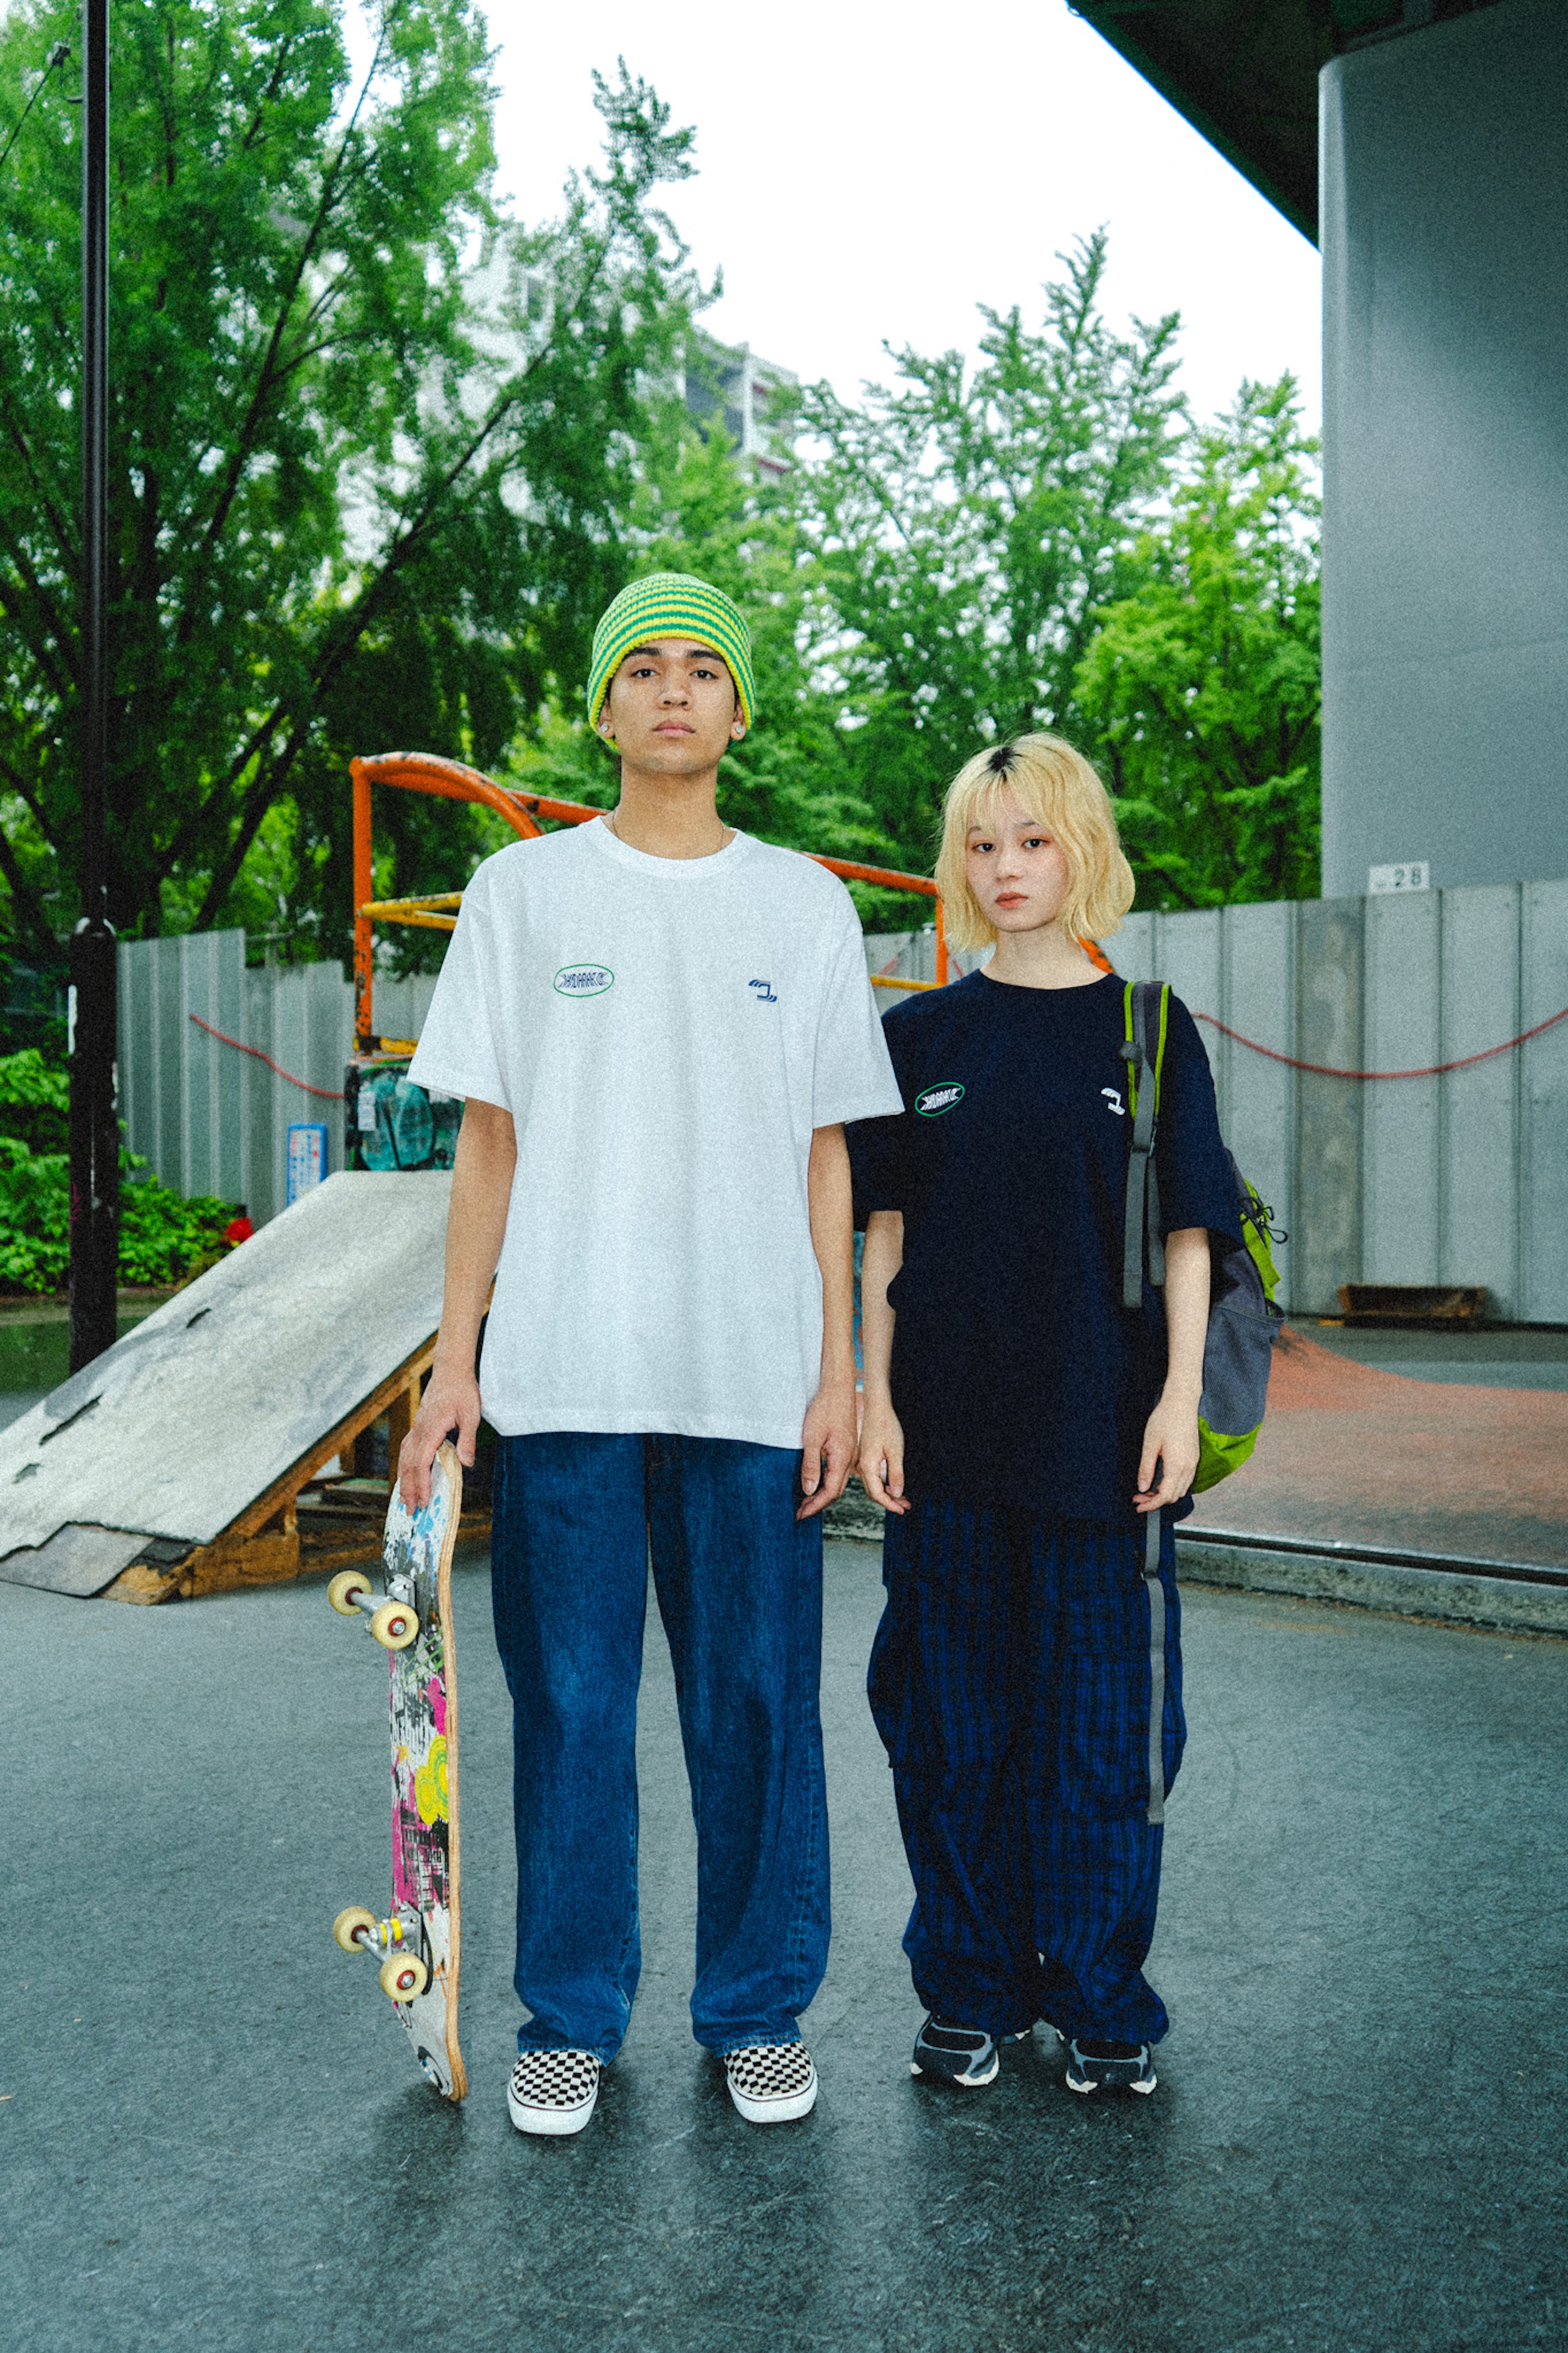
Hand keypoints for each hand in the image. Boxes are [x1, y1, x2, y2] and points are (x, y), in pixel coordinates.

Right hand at [398, 1362, 481, 1511]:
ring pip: (404, 1459)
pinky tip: (406, 1476)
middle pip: (408, 1465)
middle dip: (409, 1490)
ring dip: (404, 1481)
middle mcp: (418, 1430)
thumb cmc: (462, 1391)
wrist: (450, 1370)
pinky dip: (404, 1467)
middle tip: (410, 1511)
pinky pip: (406, 1451)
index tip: (425, 1502)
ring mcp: (416, 1428)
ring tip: (404, 1500)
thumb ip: (467, 1439)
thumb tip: (467, 1463)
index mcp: (431, 1429)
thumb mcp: (471, 1414)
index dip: (422, 1484)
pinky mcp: (418, 1426)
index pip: (422, 1463)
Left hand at [797, 1373, 857, 1519]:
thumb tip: (808, 1490)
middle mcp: (849, 1459)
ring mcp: (849, 1454)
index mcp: (842, 1459)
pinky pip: (837, 1472)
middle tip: (800, 1512)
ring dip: (822, 1494)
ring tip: (805, 1502)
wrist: (838, 1388)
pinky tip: (815, 1482)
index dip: (815, 1506)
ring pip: (838, 1482)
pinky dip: (826, 1482)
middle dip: (818, 1504)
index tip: (801, 1515)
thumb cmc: (824, 1410)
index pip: (830, 1492)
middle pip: (836, 1491)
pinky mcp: (846, 1448)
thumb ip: (810, 1465)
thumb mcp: (812, 1438)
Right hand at [857, 1398, 908, 1514]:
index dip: (890, 1504)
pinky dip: (884, 1484)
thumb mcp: (895, 1450)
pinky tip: (894, 1485)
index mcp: (867, 1466)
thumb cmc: (886, 1425)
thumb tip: (897, 1493)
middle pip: (874, 1492)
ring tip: (903, 1499)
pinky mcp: (866, 1457)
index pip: (877, 1494)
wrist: (876, 1407)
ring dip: (888, 1494)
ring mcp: (862, 1462)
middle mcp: (862, 1466)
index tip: (902, 1510)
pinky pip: (873, 1476)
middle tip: (905, 1506)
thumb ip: (896, 1473)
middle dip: (890, 1502)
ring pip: (873, 1485)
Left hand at [1134, 1388, 1199, 1513]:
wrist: (1182, 1403)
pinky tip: (1160, 1479)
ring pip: (1181, 1489)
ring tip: (1147, 1489)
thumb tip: (1142, 1488)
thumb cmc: (1165, 1419)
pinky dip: (1172, 1485)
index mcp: (1177, 1465)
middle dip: (1156, 1500)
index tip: (1138, 1507)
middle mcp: (1189, 1467)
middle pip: (1174, 1496)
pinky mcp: (1194, 1457)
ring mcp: (1193, 1462)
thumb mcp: (1149, 1444)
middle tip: (1138, 1497)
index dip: (1151, 1505)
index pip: (1165, 1495)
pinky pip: (1185, 1479)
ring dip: (1165, 1494)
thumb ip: (1146, 1468)